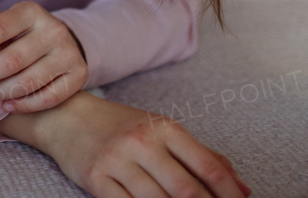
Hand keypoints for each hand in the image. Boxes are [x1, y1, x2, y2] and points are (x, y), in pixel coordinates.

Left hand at [0, 1, 87, 112]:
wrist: (61, 41)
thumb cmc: (20, 33)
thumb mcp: (1, 23)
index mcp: (30, 12)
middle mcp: (53, 30)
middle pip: (11, 60)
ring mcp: (69, 53)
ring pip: (28, 81)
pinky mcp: (79, 75)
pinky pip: (48, 98)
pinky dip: (23, 105)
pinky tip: (5, 105)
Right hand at [43, 94, 249, 197]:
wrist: (65, 116)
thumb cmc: (120, 126)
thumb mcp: (162, 131)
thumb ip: (203, 157)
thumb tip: (243, 189)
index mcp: (163, 128)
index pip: (208, 166)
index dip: (230, 194)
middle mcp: (141, 142)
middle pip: (186, 190)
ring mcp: (116, 160)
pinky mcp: (95, 178)